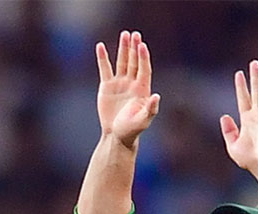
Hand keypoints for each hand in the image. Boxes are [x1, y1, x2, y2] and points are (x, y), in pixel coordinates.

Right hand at [95, 30, 159, 147]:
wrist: (116, 136)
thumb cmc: (132, 130)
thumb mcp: (143, 121)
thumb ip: (151, 109)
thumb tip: (156, 96)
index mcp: (142, 89)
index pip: (144, 69)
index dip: (143, 58)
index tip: (142, 46)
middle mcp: (132, 83)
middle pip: (134, 61)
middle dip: (134, 48)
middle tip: (135, 34)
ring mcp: (119, 83)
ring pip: (122, 62)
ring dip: (123, 48)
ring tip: (125, 34)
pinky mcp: (107, 86)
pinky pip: (105, 69)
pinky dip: (103, 58)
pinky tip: (101, 47)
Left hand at [221, 60, 257, 173]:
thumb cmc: (249, 160)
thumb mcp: (232, 146)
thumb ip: (228, 131)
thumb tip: (224, 116)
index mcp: (248, 121)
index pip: (244, 99)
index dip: (242, 87)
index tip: (239, 74)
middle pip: (256, 92)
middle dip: (255, 78)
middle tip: (254, 63)